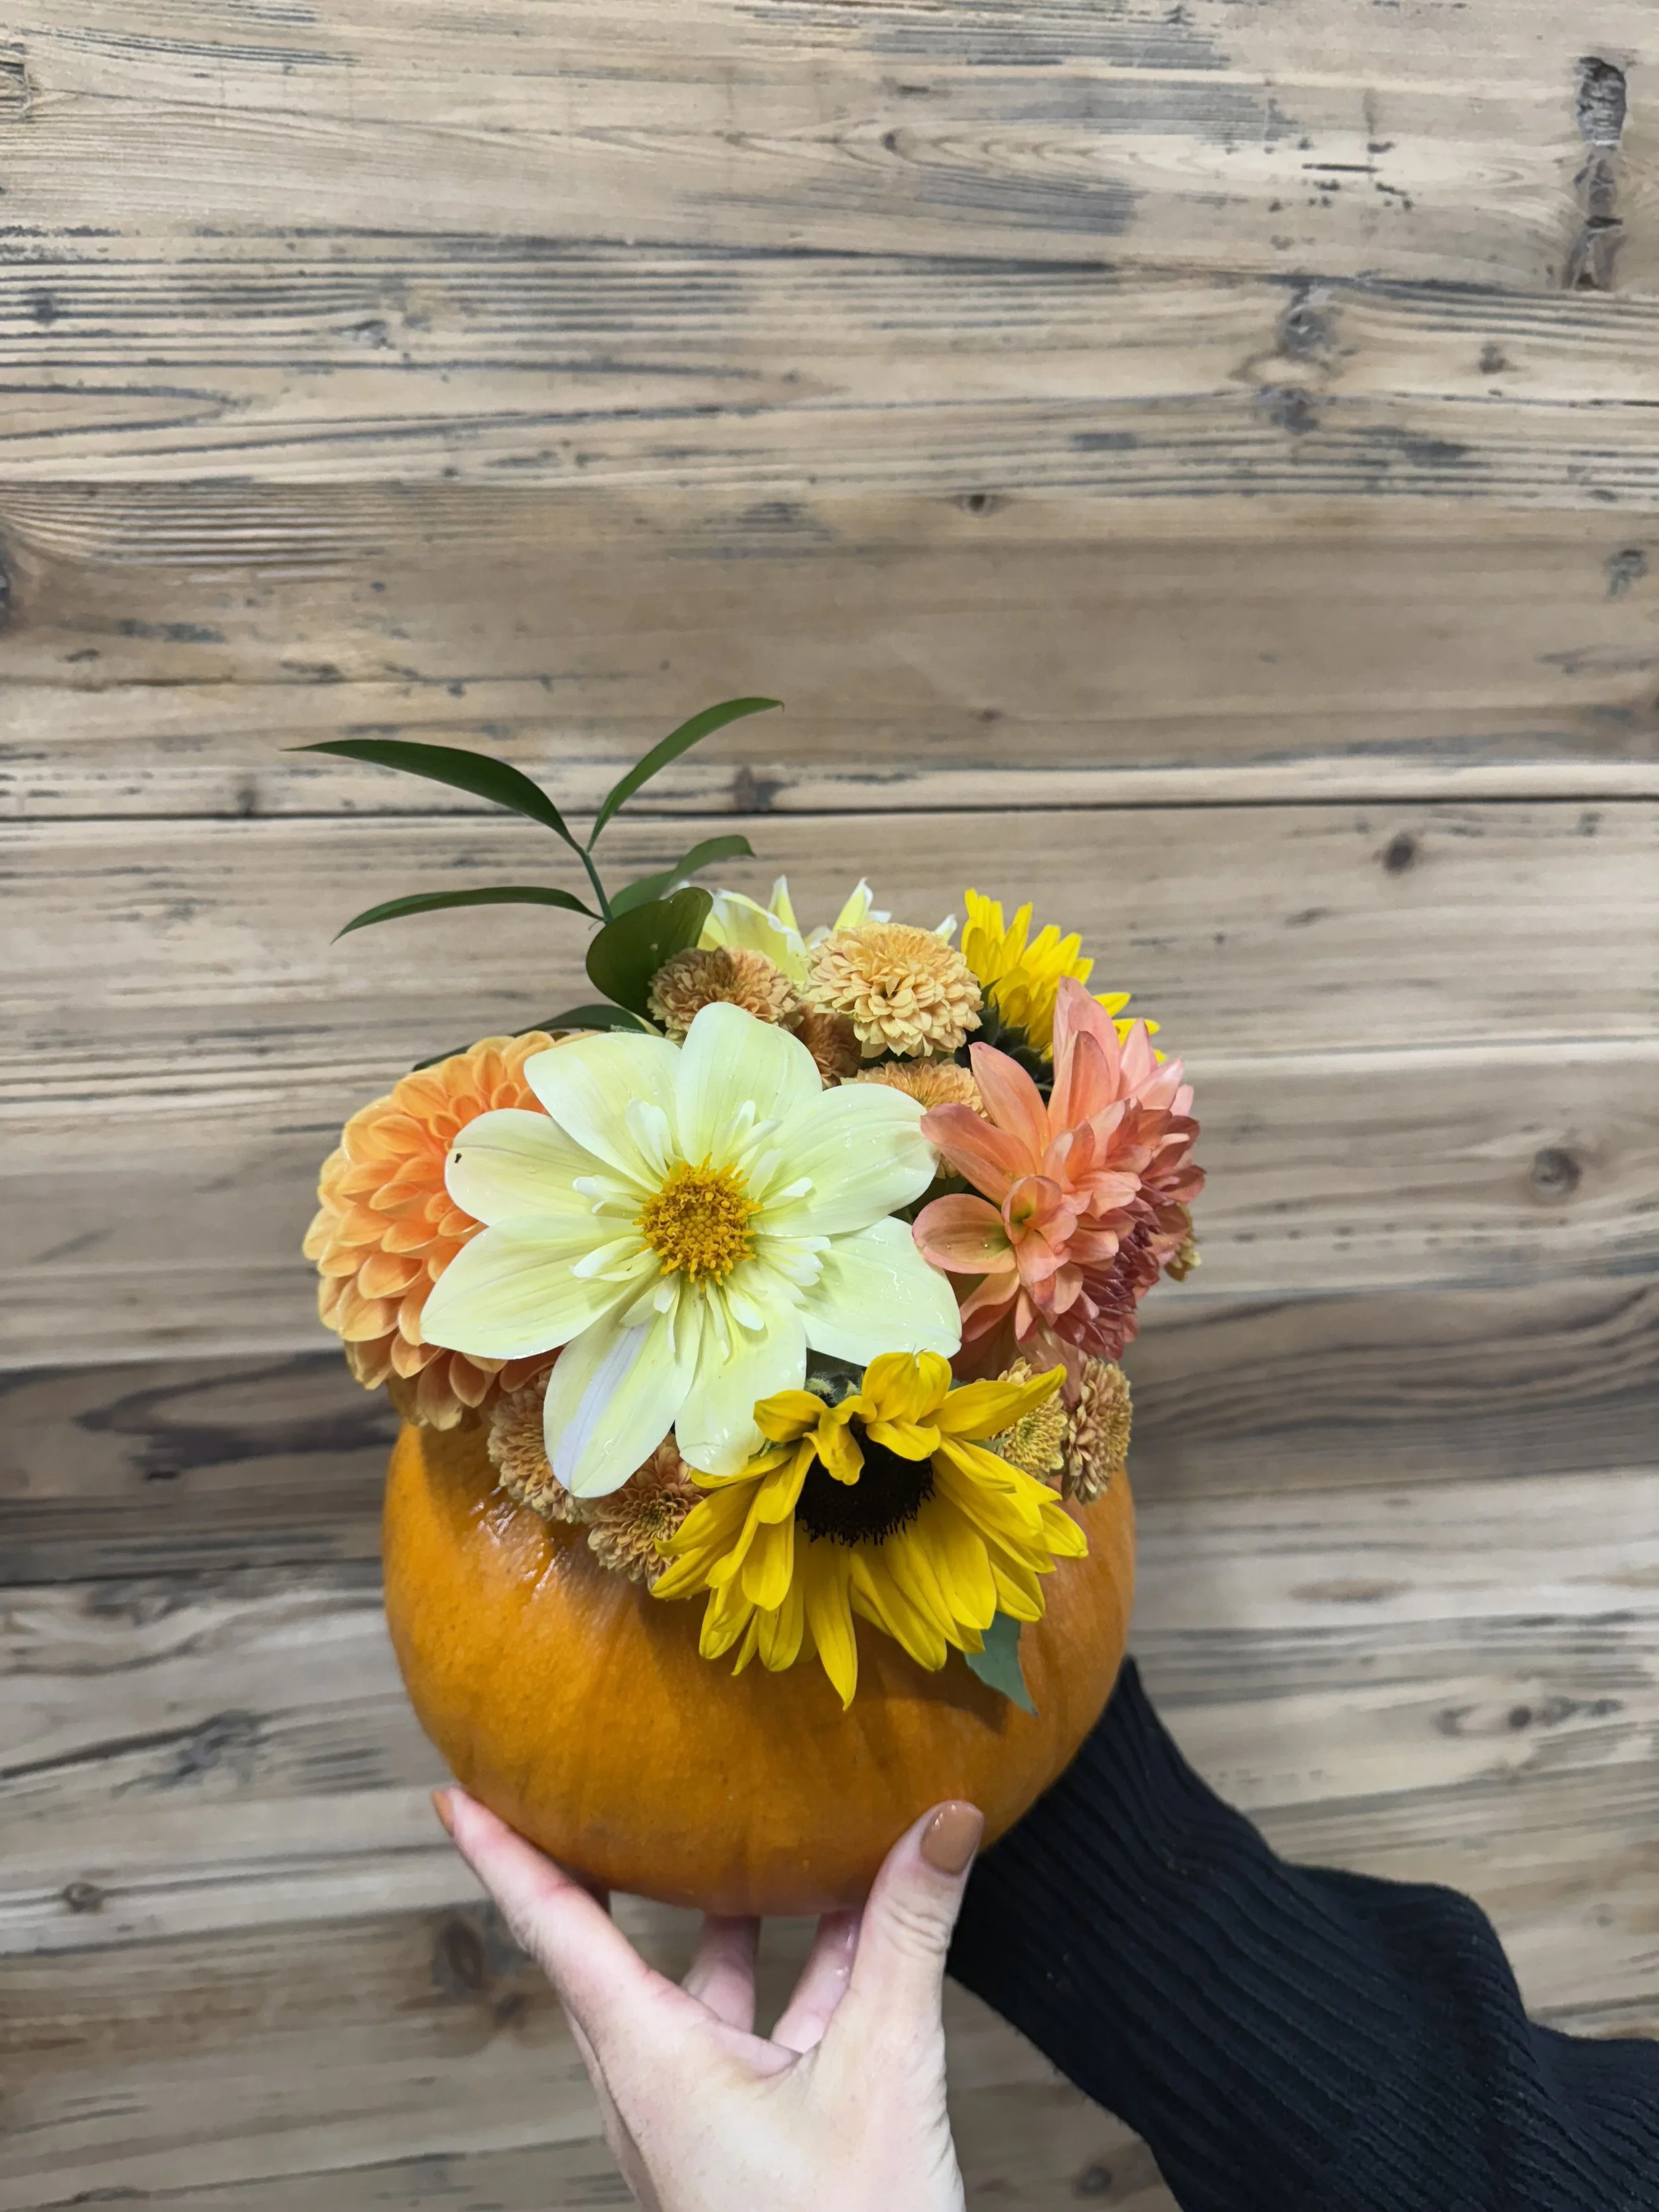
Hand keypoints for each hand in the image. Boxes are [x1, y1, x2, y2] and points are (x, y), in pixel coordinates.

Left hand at [434, 1787, 982, 2211]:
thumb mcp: (884, 2070)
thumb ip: (908, 1936)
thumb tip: (946, 1820)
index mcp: (650, 2062)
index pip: (554, 1927)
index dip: (501, 1853)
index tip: (456, 1790)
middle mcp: (657, 2084)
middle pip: (606, 1948)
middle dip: (598, 1864)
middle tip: (584, 1787)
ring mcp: (702, 2117)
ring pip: (703, 1983)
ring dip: (733, 1908)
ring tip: (757, 1821)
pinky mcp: (752, 2142)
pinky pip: (762, 2027)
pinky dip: (805, 1970)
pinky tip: (860, 1920)